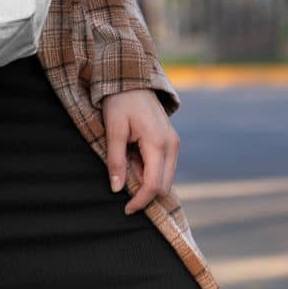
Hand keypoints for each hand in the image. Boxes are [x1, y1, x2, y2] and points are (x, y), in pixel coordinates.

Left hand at [101, 88, 179, 215]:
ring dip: (146, 178)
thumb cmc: (120, 101)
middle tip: (122, 173)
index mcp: (158, 143)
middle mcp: (172, 145)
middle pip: (163, 186)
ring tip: (126, 158)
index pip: (153, 185)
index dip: (140, 201)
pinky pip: (164, 167)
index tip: (126, 209)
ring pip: (165, 178)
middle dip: (143, 190)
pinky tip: (134, 154)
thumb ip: (115, 160)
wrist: (132, 79)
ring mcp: (174, 143)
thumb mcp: (113, 129)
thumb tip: (117, 189)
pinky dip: (149, 169)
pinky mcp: (171, 142)